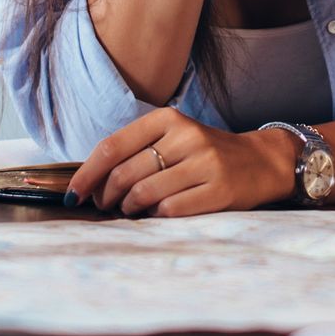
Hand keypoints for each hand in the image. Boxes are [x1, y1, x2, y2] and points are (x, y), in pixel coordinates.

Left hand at [65, 108, 294, 216]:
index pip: (112, 146)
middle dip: (106, 197)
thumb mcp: (173, 138)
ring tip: (132, 210)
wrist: (261, 162)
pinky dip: (156, 216)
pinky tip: (158, 213)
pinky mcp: (219, 189)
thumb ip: (135, 151)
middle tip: (105, 206)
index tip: (74, 193)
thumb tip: (87, 183)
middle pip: (124, 174)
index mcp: (168, 119)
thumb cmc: (205, 154)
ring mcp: (205, 162)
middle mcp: (187, 136)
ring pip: (144, 194)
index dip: (86, 174)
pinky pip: (170, 210)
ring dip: (129, 209)